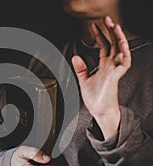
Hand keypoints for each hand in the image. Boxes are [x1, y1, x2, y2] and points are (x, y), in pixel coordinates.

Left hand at [72, 16, 130, 138]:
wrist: (99, 111)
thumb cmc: (95, 98)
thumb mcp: (84, 80)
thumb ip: (81, 69)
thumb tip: (75, 57)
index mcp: (104, 66)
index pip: (103, 46)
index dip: (98, 35)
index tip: (92, 26)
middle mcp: (110, 66)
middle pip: (113, 44)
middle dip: (110, 31)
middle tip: (106, 19)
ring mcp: (114, 71)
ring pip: (121, 51)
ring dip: (119, 38)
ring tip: (115, 26)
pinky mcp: (115, 77)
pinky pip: (124, 63)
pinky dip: (124, 54)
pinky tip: (122, 45)